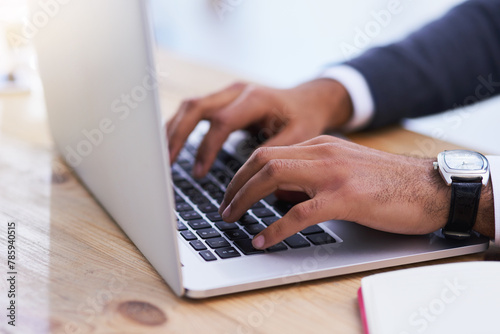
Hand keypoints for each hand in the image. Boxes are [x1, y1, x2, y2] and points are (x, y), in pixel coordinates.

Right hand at [167, 79, 352, 177]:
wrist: (307, 100)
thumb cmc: (304, 119)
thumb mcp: (299, 136)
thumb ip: (274, 153)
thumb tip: (248, 177)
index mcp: (256, 99)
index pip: (222, 121)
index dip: (207, 147)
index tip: (199, 173)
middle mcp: (238, 91)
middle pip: (197, 107)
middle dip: (177, 135)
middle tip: (166, 164)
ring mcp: (228, 92)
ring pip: (191, 106)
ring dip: (173, 130)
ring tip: (163, 157)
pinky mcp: (223, 99)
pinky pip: (195, 110)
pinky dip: (180, 126)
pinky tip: (171, 145)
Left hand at [219, 135, 454, 248]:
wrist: (431, 186)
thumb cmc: (388, 183)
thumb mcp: (343, 170)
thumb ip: (310, 176)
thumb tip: (279, 194)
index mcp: (320, 146)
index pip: (267, 152)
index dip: (241, 173)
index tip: (231, 192)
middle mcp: (322, 153)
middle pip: (262, 160)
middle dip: (235, 185)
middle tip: (224, 208)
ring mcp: (333, 173)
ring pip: (273, 178)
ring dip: (245, 200)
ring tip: (232, 219)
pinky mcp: (346, 197)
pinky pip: (299, 212)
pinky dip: (275, 228)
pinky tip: (263, 240)